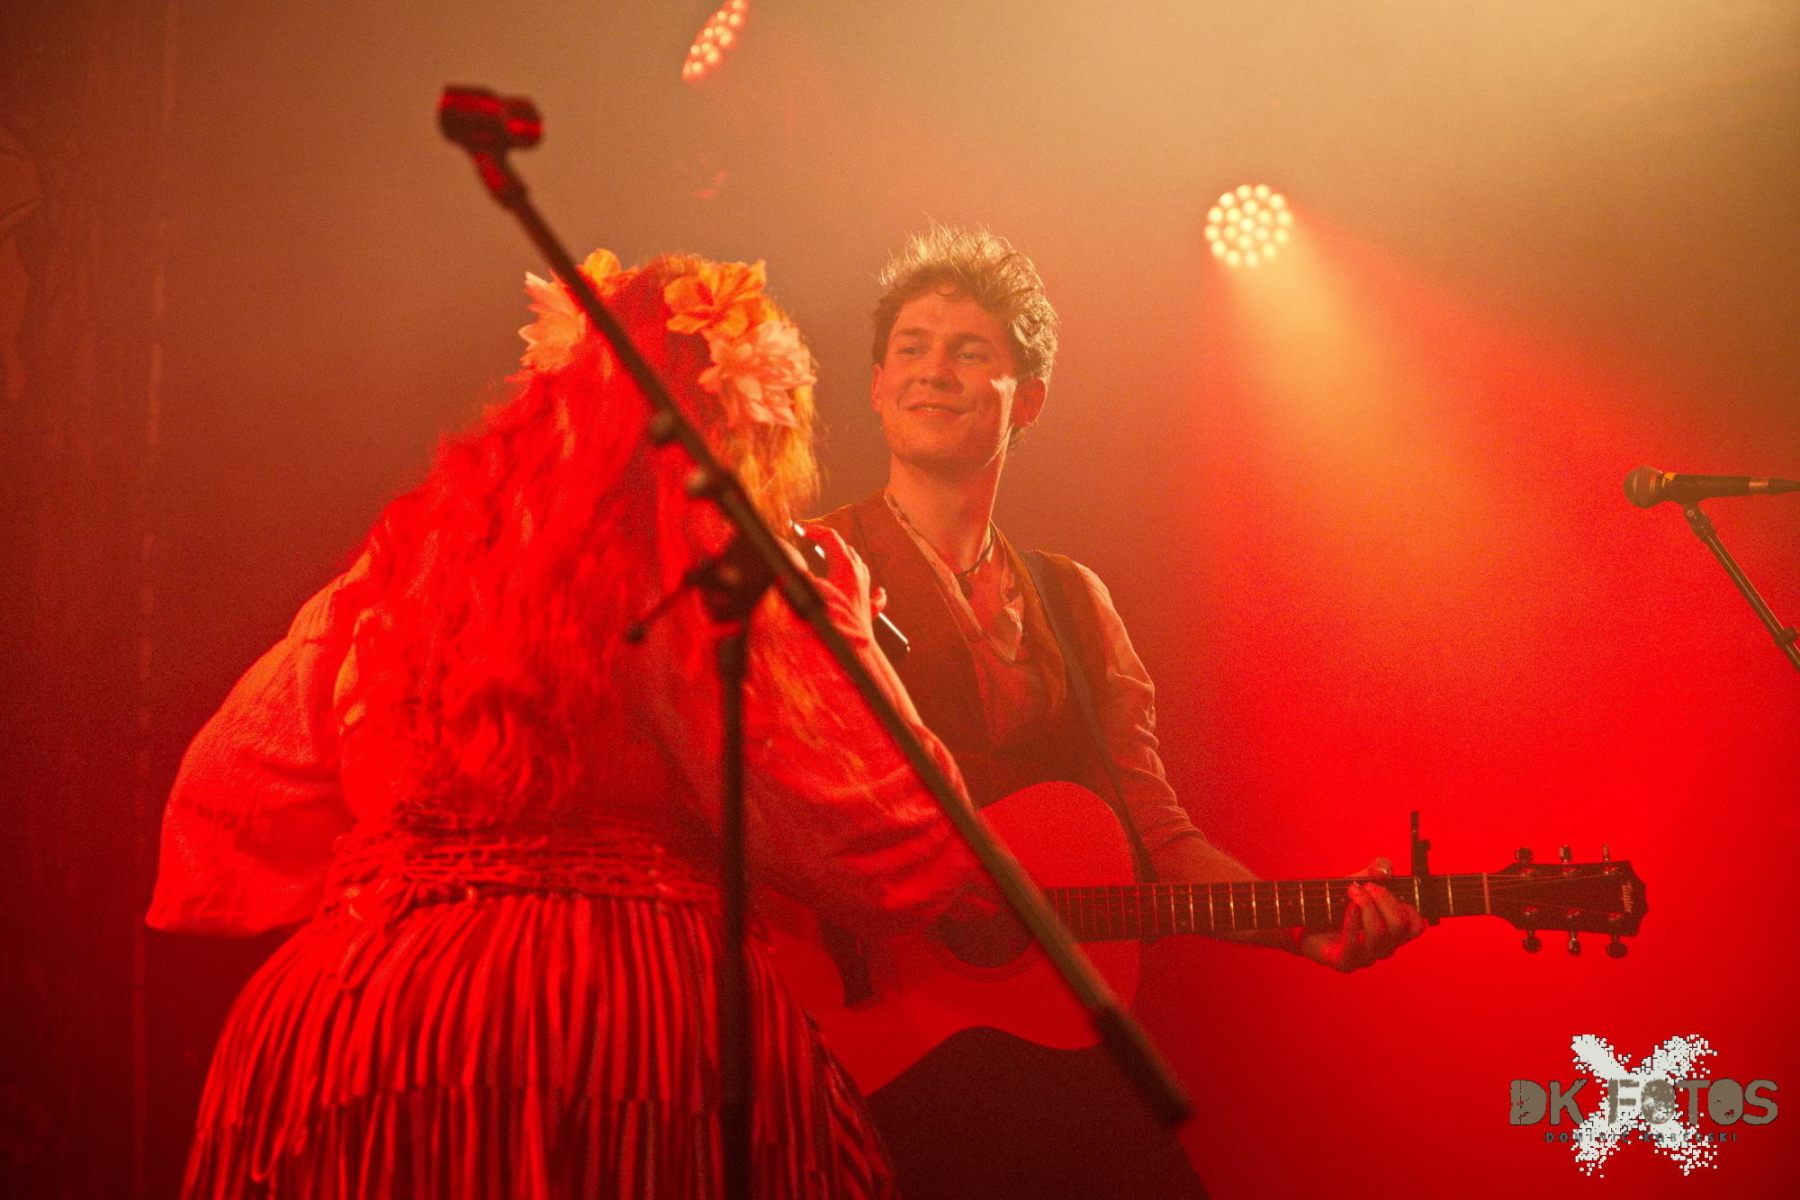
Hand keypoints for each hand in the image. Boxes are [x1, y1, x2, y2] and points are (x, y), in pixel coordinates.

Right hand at [799, 526, 884, 641]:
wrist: (851, 651)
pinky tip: (879, 591)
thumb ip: (795, 574)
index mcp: (845, 566)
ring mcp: (864, 593)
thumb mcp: (808, 591)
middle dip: (830, 543)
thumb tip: (784, 563)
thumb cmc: (832, 622)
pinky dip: (875, 591)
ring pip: (861, 567)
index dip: (815, 531)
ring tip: (838, 558)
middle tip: (814, 543)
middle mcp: (859, 576)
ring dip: (848, 560)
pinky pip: (876, 598)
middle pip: (847, 549)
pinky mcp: (867, 611)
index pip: (831, 537)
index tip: (802, 531)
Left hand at [1297, 857, 1425, 971]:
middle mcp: (1384, 947)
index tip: (1387, 888)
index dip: (1407, 905)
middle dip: (1384, 899)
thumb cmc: (1336, 901)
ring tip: (1352, 890)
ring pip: (1379, 933)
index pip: (1416, 926)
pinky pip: (1355, 945)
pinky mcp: (1345, 962)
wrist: (1304, 919)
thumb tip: (1385, 870)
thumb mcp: (1358, 879)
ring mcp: (1366, 957)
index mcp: (1393, 932)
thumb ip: (1376, 869)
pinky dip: (1353, 921)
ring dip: (1367, 906)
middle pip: (1400, 926)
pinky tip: (1349, 906)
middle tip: (1365, 885)